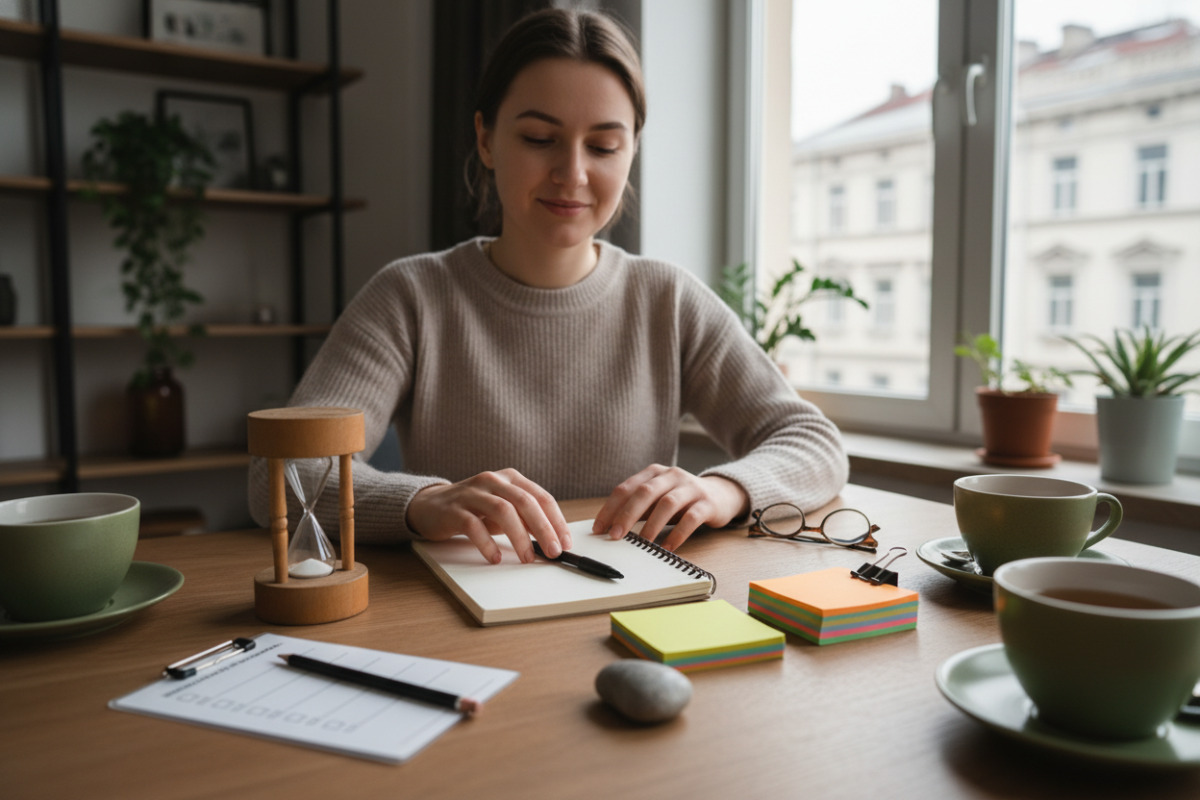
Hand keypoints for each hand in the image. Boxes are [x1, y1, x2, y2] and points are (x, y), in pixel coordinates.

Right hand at [407, 469, 571, 564]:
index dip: (556, 520)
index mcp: (510, 478)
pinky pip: (474, 526)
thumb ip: (525, 519)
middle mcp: (493, 480)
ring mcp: (473, 493)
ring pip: (503, 511)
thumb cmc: (474, 509)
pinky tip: (495, 557)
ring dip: (519, 537)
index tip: (566, 542)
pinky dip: (487, 543)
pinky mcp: (454, 510)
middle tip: (554, 551)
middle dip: (543, 528)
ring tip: (527, 558)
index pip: (541, 497)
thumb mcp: (503, 510)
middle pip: (525, 502)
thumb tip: (553, 539)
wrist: (430, 506)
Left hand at [591, 465, 748, 550]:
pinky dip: (678, 533)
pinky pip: (691, 518)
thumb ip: (637, 509)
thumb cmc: (681, 500)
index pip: (626, 488)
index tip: (598, 528)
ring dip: (652, 525)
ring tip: (642, 544)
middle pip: (644, 492)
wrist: (721, 494)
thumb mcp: (657, 499)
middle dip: (627, 515)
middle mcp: (671, 475)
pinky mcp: (707, 503)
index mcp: (654, 473)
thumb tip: (610, 529)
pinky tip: (668, 546)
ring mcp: (690, 487)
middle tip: (615, 536)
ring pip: (667, 503)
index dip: (610, 508)